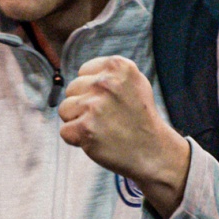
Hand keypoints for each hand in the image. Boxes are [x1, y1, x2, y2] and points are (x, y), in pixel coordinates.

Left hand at [58, 56, 190, 218]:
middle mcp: (105, 82)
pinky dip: (77, 139)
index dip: (93, 90)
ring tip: (101, 128)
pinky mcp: (85, 128)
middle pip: (72, 89)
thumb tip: (81, 74)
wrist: (153, 152)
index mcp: (117, 66)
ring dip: (78, 121)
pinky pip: (65, 131)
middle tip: (107, 118)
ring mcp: (94, 106)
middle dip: (84, 105)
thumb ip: (110, 73)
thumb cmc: (141, 118)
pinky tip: (97, 140)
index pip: (83, 72)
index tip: (110, 102)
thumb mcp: (135, 83)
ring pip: (65, 109)